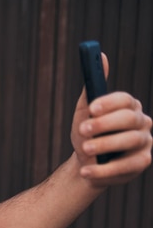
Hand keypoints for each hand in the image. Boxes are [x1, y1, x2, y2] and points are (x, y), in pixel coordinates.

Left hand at [71, 53, 151, 186]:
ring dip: (105, 146)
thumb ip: (91, 89)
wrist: (86, 165)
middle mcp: (141, 122)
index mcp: (128, 107)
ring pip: (130, 141)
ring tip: (84, 150)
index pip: (125, 99)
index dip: (109, 102)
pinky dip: (104, 170)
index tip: (91, 108)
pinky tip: (86, 171)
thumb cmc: (86, 136)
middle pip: (129, 119)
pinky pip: (127, 166)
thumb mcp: (83, 114)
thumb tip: (100, 56)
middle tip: (82, 130)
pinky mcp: (142, 162)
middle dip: (104, 125)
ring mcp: (145, 143)